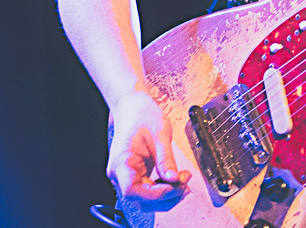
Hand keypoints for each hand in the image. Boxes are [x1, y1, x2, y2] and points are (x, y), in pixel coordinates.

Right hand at [107, 91, 190, 210]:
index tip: (175, 186)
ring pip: (144, 198)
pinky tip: (177, 181)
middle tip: (186, 183)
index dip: (155, 194)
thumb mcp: (159, 134)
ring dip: (166, 196)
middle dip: (165, 196)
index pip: (132, 190)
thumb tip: (174, 179)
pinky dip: (163, 189)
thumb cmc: (142, 115)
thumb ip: (166, 158)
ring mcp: (126, 175)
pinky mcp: (135, 174)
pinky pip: (148, 190)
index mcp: (121, 162)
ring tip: (184, 182)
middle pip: (139, 199)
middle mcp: (120, 173)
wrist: (132, 107)